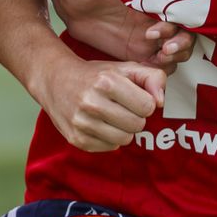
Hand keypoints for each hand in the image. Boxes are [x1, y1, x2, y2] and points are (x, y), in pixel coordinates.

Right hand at [35, 55, 164, 151]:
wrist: (55, 80)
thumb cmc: (95, 75)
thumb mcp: (125, 68)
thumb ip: (152, 77)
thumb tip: (160, 102)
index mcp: (106, 82)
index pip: (147, 106)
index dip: (144, 102)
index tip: (134, 97)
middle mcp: (92, 102)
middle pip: (138, 125)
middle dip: (135, 116)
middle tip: (122, 107)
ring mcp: (82, 123)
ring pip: (125, 139)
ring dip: (124, 129)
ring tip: (112, 116)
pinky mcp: (76, 139)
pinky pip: (110, 147)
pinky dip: (110, 138)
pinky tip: (100, 124)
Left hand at [46, 0, 193, 67]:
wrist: (72, 6)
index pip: (177, 11)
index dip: (173, 24)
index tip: (152, 31)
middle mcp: (155, 18)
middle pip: (185, 33)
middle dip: (181, 44)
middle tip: (164, 50)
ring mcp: (150, 37)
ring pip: (179, 50)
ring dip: (175, 57)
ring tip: (158, 60)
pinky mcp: (141, 52)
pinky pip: (163, 64)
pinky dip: (163, 68)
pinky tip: (147, 69)